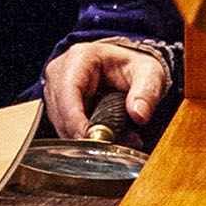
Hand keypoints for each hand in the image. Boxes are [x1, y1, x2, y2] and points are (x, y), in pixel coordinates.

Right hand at [43, 39, 170, 137]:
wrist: (128, 66)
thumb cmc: (135, 66)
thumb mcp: (149, 74)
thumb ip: (146, 93)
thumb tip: (139, 115)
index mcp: (80, 57)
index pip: (69, 91)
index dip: (75, 119)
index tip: (91, 140)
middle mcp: (61, 71)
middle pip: (60, 112)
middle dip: (84, 134)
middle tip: (111, 147)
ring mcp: (56, 89)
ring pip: (60, 124)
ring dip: (85, 138)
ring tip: (117, 140)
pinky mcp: (58, 105)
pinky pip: (65, 127)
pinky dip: (84, 137)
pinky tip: (106, 139)